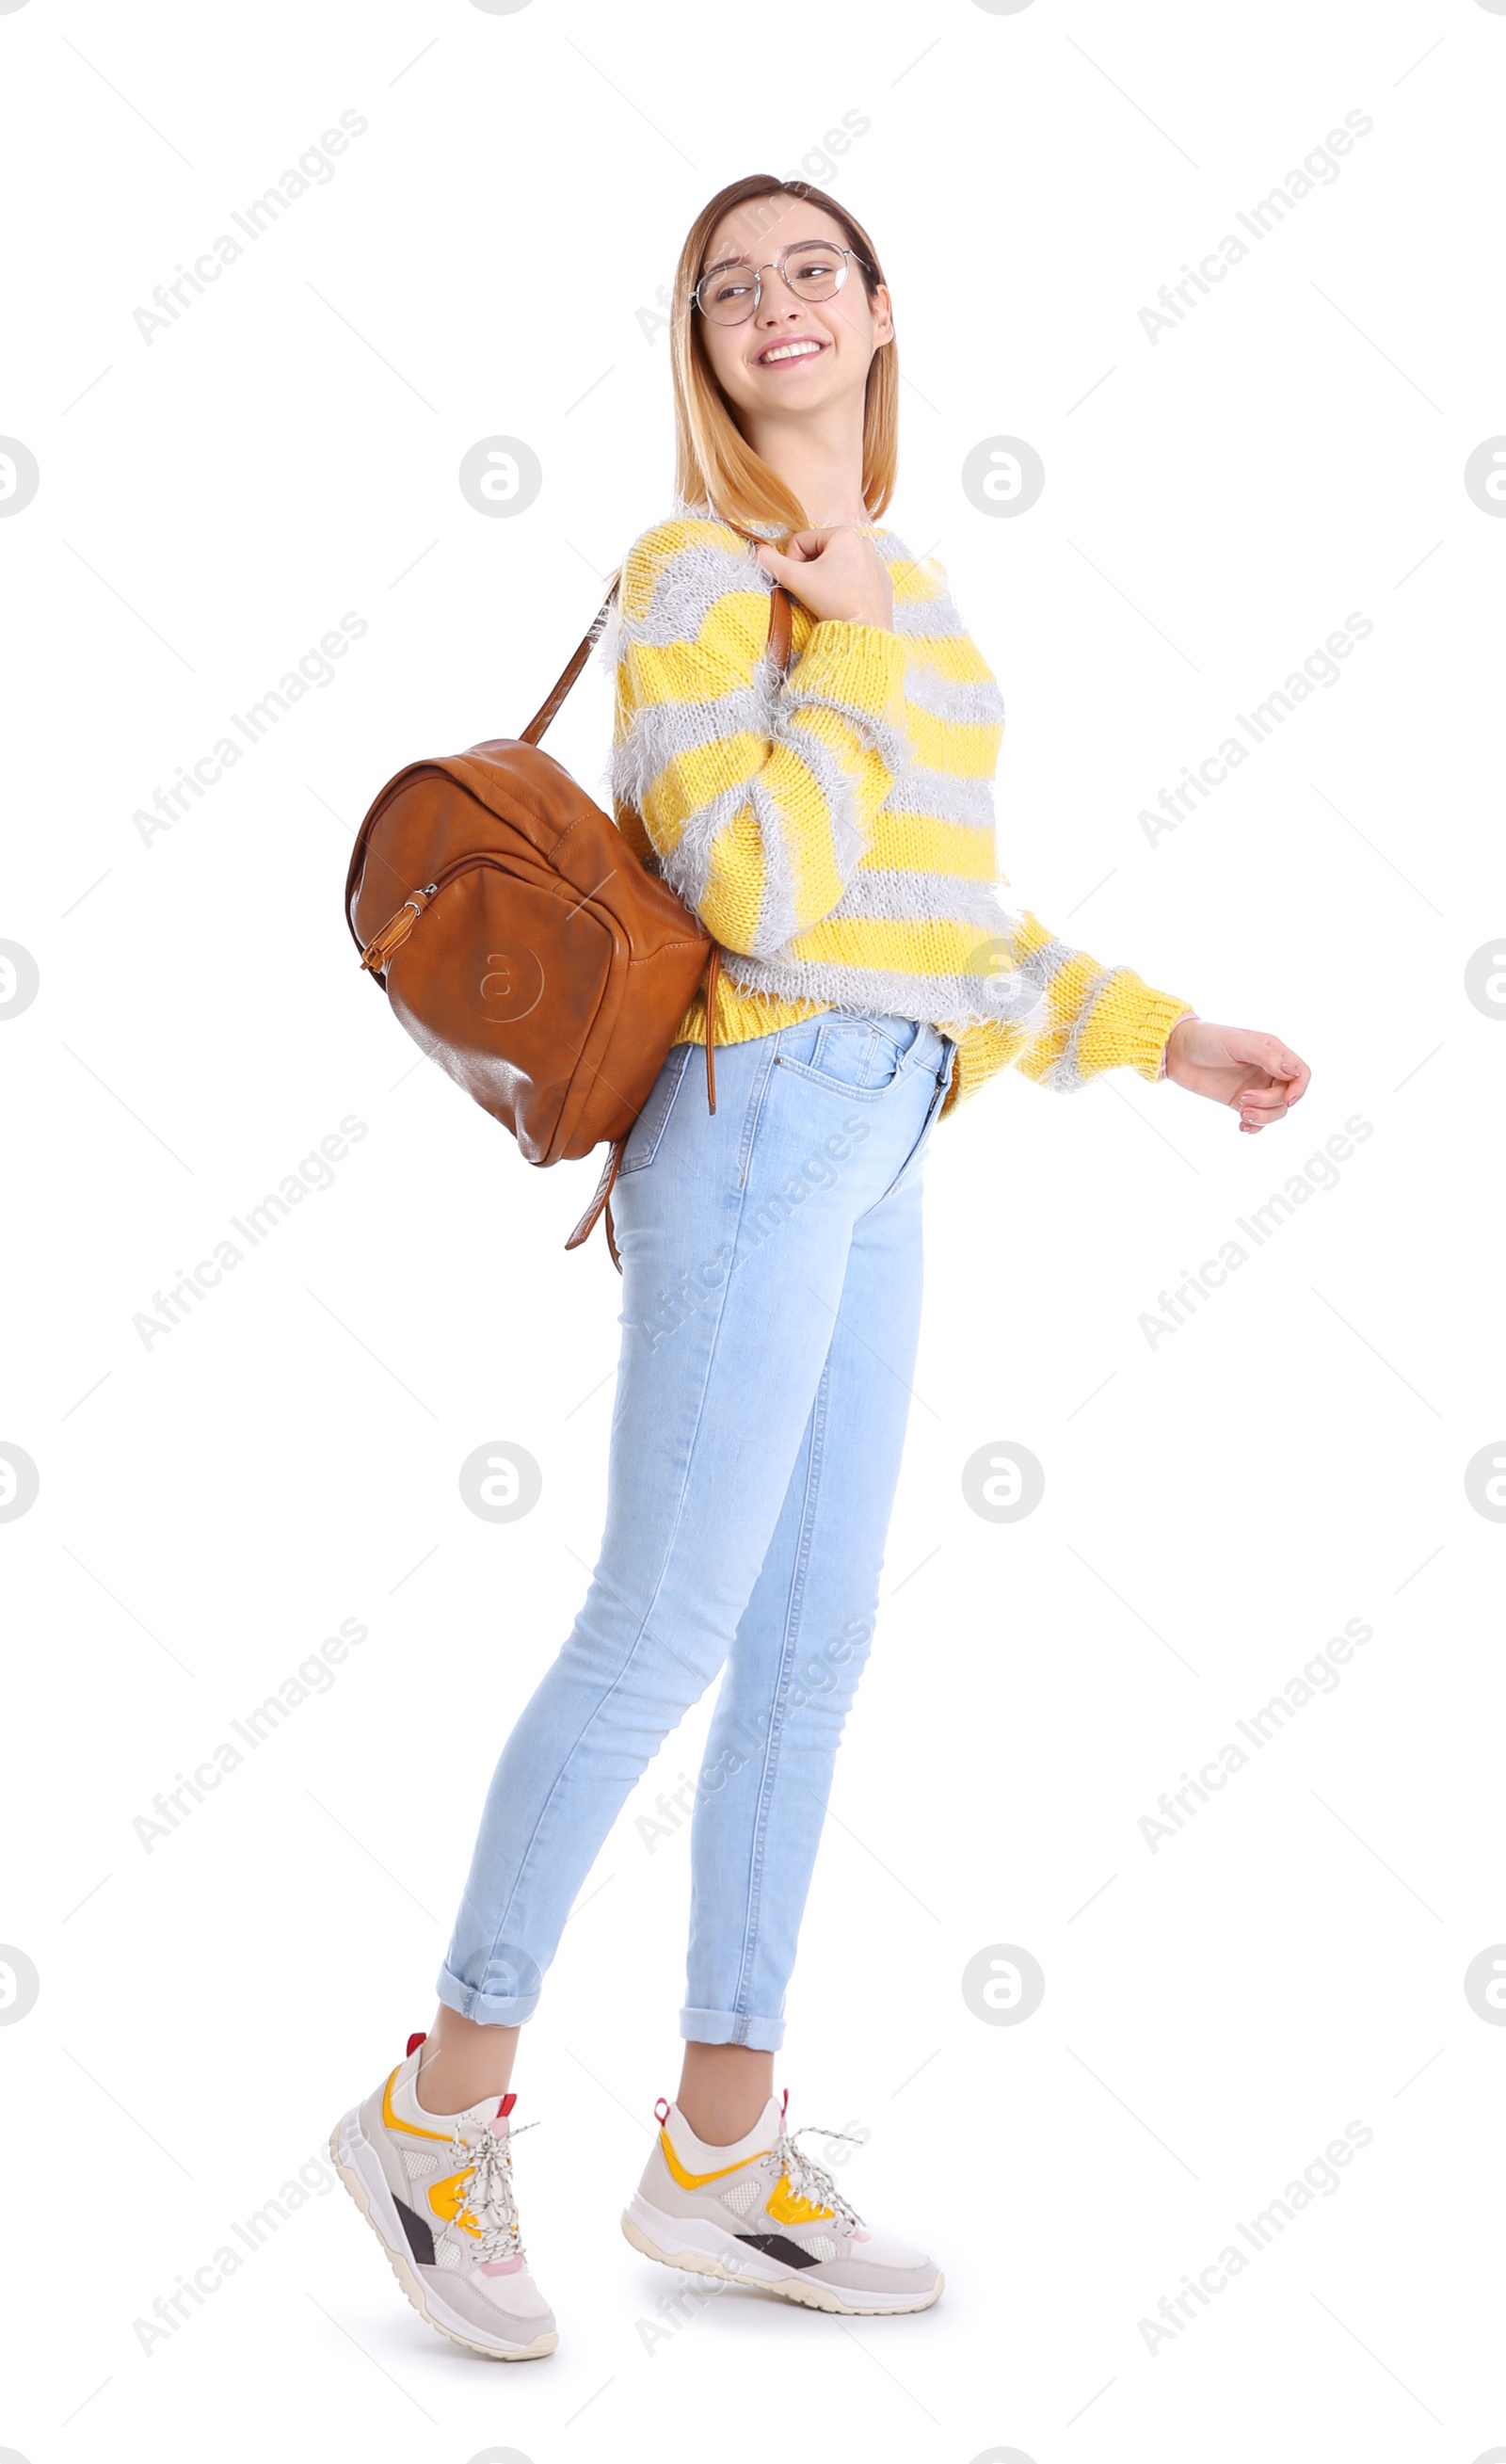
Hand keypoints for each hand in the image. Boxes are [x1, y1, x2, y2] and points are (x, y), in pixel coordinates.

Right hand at [755, 528, 893, 630]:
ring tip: (827, 596)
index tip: (797, 581)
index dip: (791, 561)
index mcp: (843, 534)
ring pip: (836, 563)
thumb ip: (774, 563)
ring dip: (825, 577)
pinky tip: (843, 600)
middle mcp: (862, 541)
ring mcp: (874, 560)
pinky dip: (844, 585)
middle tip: (811, 590)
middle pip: (819, 551)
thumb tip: (759, 552)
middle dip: (810, 569)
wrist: (866, 631)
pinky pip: (854, 576)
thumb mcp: (797, 580)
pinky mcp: (880, 579)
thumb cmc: (835, 602)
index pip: (801, 541)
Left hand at [1164, 1016, 1309, 1131]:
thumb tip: (1292, 1073)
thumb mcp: (1238, 1043)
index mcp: (1272, 1051)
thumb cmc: (1207, 1038)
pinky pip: (1257, 1119)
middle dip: (1270, 1103)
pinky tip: (1241, 1126)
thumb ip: (1266, 1057)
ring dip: (1263, 1117)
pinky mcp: (1239, 1101)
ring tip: (1241, 1114)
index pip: (1300, 1073)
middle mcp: (1267, 1070)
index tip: (1287, 1100)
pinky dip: (1254, 1126)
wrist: (1176, 1051)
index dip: (1299, 1089)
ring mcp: (1254, 1086)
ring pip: (1274, 1111)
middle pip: (1287, 1096)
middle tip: (1244, 1100)